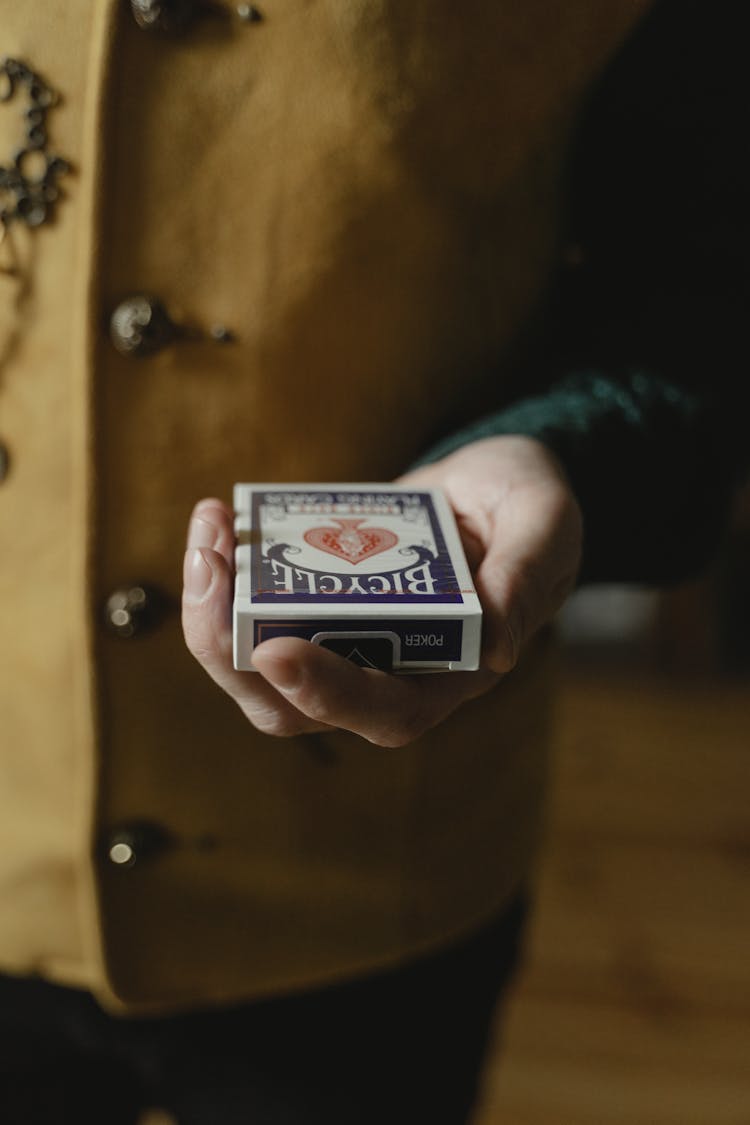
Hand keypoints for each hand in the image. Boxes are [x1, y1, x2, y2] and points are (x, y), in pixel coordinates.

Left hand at [181, 436, 581, 746]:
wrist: (494, 481)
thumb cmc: (528, 506)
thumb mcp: (545, 522)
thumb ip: (528, 574)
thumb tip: (500, 647)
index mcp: (451, 668)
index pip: (386, 710)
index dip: (328, 694)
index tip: (275, 650)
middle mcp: (388, 669)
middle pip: (294, 707)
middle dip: (233, 654)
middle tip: (211, 567)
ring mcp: (344, 637)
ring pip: (258, 669)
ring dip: (214, 614)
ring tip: (208, 537)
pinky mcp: (314, 601)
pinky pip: (254, 611)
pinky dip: (225, 577)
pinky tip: (219, 519)